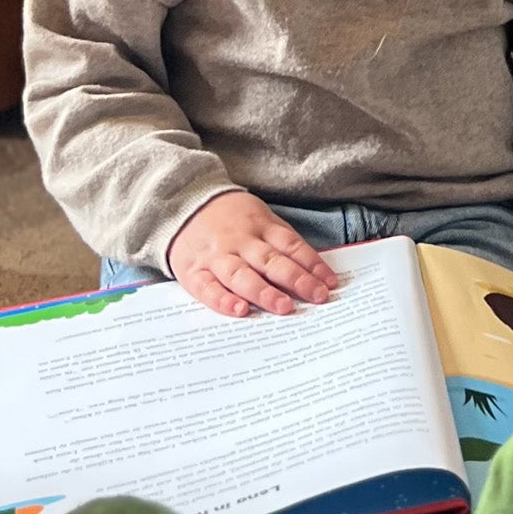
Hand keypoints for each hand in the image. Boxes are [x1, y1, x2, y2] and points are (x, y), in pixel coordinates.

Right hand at [168, 190, 338, 319]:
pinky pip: (208, 288)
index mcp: (260, 225)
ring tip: (284, 307)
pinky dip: (223, 300)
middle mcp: (240, 241)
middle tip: (316, 296)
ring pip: (242, 275)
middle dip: (296, 279)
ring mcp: (216, 256)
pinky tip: (239, 310)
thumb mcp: (259, 217)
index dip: (312, 264)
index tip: (329, 283)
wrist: (183, 203)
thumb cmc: (230, 217)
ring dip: (264, 292)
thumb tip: (313, 270)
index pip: (291, 245)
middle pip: (271, 261)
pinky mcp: (193, 271)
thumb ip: (280, 241)